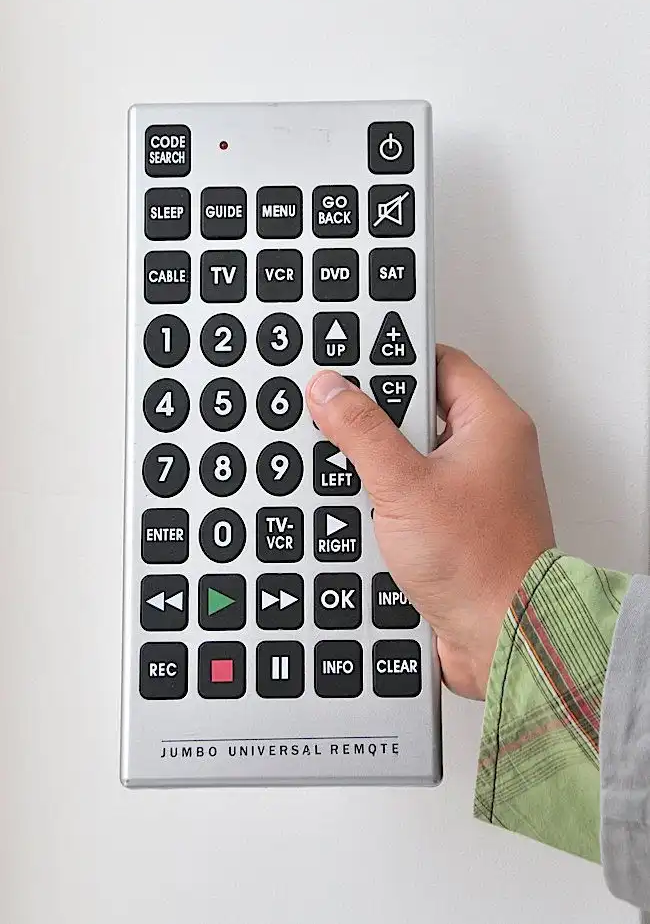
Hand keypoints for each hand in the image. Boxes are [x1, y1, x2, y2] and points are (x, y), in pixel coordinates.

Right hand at [306, 345, 554, 699]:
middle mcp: (489, 452)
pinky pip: (412, 494)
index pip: (438, 361)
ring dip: (378, 465)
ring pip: (411, 455)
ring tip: (352, 473)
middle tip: (342, 422)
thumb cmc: (479, 564)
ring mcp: (473, 491)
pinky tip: (363, 510)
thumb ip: (362, 431)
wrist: (500, 638)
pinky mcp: (455, 525)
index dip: (392, 359)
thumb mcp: (404, 485)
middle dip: (377, 420)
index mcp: (493, 424)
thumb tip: (332, 390)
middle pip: (420, 410)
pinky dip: (385, 498)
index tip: (351, 365)